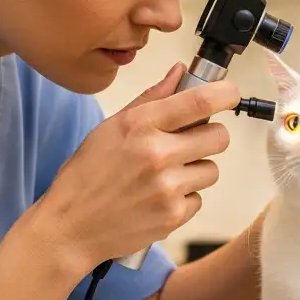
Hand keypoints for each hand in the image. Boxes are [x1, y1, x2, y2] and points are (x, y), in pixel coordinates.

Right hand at [28, 63, 240, 276]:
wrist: (70, 228)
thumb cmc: (87, 175)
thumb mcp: (111, 128)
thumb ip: (151, 99)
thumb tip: (181, 72)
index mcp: (140, 125)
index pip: (200, 101)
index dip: (225, 94)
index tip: (230, 95)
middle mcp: (157, 153)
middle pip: (219, 136)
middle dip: (209, 137)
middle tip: (189, 143)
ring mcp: (167, 187)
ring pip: (212, 169)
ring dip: (196, 170)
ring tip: (165, 176)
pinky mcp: (173, 215)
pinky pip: (199, 199)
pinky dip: (184, 198)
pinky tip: (158, 198)